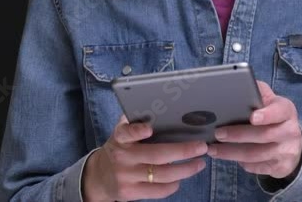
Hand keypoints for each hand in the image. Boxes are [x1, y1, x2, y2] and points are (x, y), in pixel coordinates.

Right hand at [82, 114, 208, 201]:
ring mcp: (126, 177)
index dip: (137, 131)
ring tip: (199, 163)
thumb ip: (136, 122)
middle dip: (183, 151)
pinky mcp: (130, 193)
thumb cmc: (120, 148)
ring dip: (185, 170)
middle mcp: (122, 157)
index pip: (126, 132)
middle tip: (201, 146)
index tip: (149, 128)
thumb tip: (162, 108)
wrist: (99, 176)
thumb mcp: (122, 133)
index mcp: (120, 138)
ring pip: (162, 175)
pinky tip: (181, 177)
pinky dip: (173, 184)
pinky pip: (158, 190)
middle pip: (156, 156)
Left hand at [205, 80, 301, 180]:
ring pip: (256, 155)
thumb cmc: (275, 117)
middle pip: (263, 135)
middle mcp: (290, 131)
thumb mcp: (271, 102)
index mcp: (286, 111)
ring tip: (213, 149)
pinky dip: (240, 163)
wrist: (293, 143)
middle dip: (238, 135)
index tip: (252, 117)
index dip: (266, 115)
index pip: (279, 112)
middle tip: (218, 133)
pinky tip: (226, 157)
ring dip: (232, 153)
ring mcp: (286, 152)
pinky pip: (256, 167)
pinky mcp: (280, 167)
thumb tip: (237, 84)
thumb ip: (258, 93)